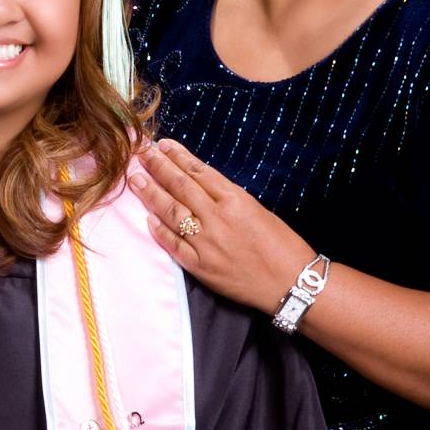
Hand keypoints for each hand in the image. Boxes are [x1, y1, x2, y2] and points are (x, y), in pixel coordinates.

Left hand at [129, 139, 316, 314]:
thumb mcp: (257, 210)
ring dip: (151, 193)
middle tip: (141, 153)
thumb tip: (197, 183)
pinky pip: (173, 244)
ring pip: (171, 212)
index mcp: (236, 200)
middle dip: (158, 167)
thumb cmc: (283, 245)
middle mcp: (217, 218)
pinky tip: (147, 217)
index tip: (162, 145)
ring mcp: (206, 243)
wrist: (293, 284)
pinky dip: (159, 230)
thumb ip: (227, 198)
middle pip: (180, 187)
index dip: (178, 156)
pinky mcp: (200, 266)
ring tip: (136, 178)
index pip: (198, 172)